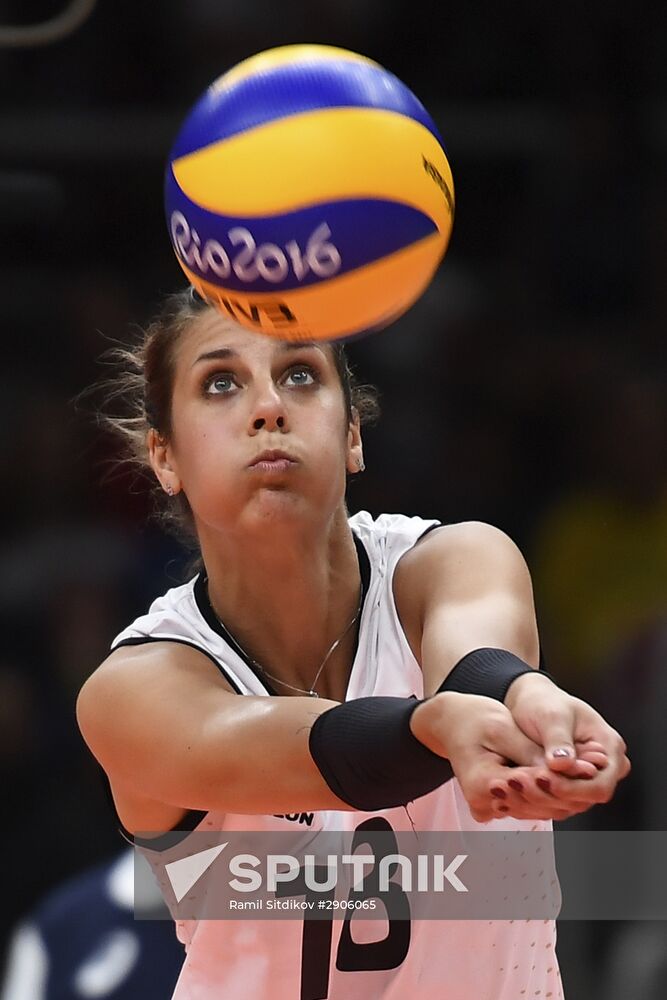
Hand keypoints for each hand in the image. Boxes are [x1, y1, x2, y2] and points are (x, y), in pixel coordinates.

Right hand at [410, 691, 585, 822]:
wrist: (452, 723)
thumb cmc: (473, 719)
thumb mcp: (502, 728)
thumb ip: (531, 752)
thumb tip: (564, 767)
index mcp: (481, 785)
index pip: (532, 788)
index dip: (564, 777)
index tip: (589, 763)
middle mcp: (485, 804)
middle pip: (539, 805)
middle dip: (570, 785)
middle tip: (595, 766)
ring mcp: (492, 808)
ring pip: (541, 808)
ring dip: (567, 791)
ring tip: (589, 768)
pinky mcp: (501, 805)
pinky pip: (535, 805)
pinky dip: (555, 791)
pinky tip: (573, 775)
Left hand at [500, 672, 630, 818]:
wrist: (529, 702)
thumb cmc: (545, 701)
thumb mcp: (552, 715)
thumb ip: (559, 740)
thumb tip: (563, 764)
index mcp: (609, 747)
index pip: (600, 785)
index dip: (572, 788)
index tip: (543, 780)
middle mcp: (601, 769)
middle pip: (582, 800)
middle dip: (548, 795)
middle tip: (516, 782)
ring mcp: (584, 780)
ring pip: (565, 806)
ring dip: (534, 800)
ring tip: (508, 785)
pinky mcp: (565, 787)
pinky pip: (551, 803)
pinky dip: (529, 800)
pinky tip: (508, 793)